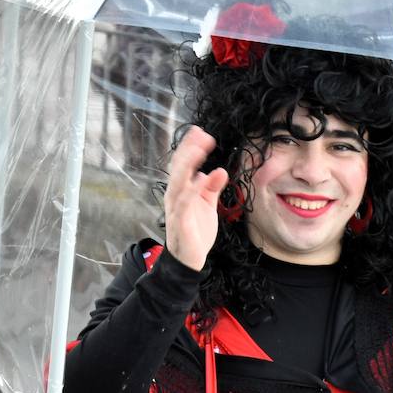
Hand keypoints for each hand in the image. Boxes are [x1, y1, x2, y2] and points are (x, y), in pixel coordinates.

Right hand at [163, 127, 227, 271]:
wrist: (189, 259)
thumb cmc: (196, 231)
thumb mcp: (208, 205)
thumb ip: (212, 188)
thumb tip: (218, 170)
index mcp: (181, 190)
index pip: (184, 164)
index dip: (191, 147)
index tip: (201, 132)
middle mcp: (175, 195)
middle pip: (179, 167)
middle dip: (190, 150)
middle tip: (203, 135)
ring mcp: (176, 207)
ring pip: (178, 181)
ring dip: (188, 164)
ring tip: (199, 149)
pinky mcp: (180, 221)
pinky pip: (184, 202)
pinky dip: (192, 189)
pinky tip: (201, 179)